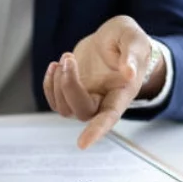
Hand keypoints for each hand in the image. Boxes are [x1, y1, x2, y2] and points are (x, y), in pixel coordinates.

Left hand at [43, 15, 165, 148]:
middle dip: (69, 85)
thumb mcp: (133, 38)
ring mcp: (85, 100)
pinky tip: (55, 66)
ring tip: (66, 58)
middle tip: (69, 58)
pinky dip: (49, 84)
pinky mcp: (70, 95)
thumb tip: (129, 73)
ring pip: (64, 108)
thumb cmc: (126, 39)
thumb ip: (133, 55)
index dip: (96, 131)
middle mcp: (103, 102)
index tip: (82, 144)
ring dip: (58, 83)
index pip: (109, 118)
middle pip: (81, 111)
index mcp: (122, 93)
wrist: (111, 38)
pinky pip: (54, 101)